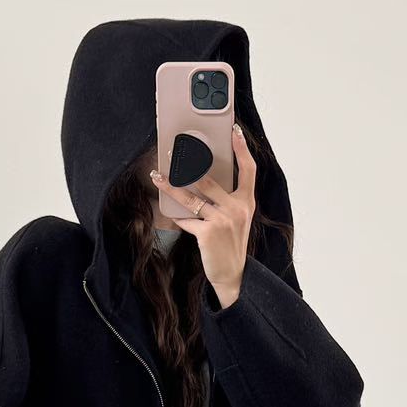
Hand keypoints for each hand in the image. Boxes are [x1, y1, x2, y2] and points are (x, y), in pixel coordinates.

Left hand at [151, 123, 255, 305]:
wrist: (233, 275)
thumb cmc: (231, 244)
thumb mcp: (237, 219)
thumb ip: (226, 200)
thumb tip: (202, 180)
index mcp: (246, 202)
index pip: (249, 170)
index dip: (242, 149)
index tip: (234, 132)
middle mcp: (237, 208)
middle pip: (209, 179)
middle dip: (189, 164)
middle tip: (173, 152)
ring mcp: (223, 220)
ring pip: (192, 196)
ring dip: (171, 186)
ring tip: (157, 176)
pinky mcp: (208, 233)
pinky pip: (187, 219)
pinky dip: (177, 216)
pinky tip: (167, 210)